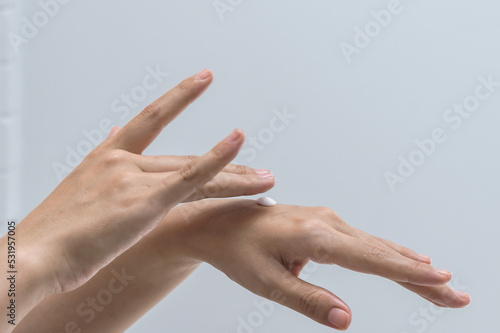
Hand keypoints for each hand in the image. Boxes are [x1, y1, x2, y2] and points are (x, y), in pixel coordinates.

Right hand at [17, 69, 273, 297]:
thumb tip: (116, 134)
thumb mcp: (78, 188)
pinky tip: (239, 144)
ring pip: (196, 172)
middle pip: (187, 159)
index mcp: (106, 157)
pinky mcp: (144, 201)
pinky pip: (190, 179)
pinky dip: (218, 161)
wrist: (33, 256)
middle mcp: (122, 161)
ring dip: (236, 175)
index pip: (151, 119)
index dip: (179, 96)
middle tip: (258, 168)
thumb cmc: (54, 234)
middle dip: (227, 166)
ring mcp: (134, 179)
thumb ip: (104, 159)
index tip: (201, 80)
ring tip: (266, 176)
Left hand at [162, 200, 470, 329]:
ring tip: (440, 284)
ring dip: (409, 266)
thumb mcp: (267, 282)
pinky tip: (403, 262)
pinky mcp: (322, 223)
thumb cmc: (238, 252)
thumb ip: (308, 300)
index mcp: (315, 237)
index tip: (442, 281)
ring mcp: (326, 220)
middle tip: (457, 295)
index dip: (408, 272)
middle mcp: (327, 223)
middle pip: (383, 253)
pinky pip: (362, 243)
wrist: (217, 222)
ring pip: (376, 247)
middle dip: (420, 275)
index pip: (371, 259)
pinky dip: (386, 256)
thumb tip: (347, 319)